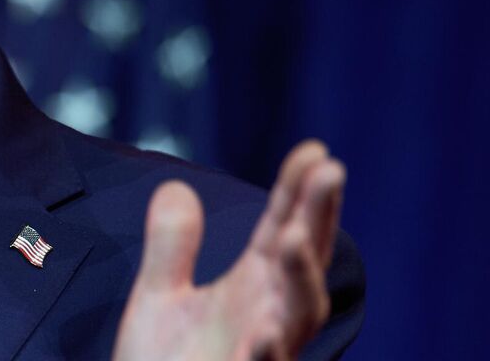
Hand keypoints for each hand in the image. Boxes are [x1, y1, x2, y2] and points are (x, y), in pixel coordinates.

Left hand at [112, 141, 345, 360]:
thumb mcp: (159, 299)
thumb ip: (172, 246)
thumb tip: (175, 185)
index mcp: (254, 291)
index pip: (282, 229)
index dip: (298, 191)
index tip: (316, 150)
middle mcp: (268, 319)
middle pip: (303, 263)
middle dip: (318, 219)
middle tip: (330, 170)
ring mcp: (260, 355)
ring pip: (297, 318)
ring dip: (299, 278)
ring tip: (291, 237)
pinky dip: (267, 351)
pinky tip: (263, 330)